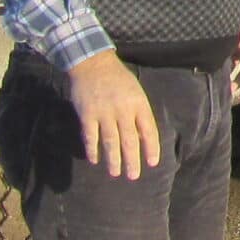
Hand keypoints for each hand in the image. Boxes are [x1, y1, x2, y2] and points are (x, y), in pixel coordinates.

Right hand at [66, 51, 160, 177]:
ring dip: (113, 159)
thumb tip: (141, 137)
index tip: (152, 163)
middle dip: (132, 160)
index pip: (149, 130)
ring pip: (110, 141)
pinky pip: (91, 136)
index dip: (151, 148)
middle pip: (130, 140)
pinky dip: (92, 149)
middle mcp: (123, 110)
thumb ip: (138, 112)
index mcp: (139, 103)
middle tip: (133, 176)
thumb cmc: (118, 78)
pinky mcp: (87, 114)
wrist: (93, 63)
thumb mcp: (135, 91)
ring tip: (115, 173)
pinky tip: (94, 159)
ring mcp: (104, 112)